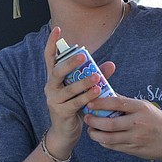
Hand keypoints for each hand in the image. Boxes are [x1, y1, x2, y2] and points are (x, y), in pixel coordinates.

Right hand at [43, 28, 108, 144]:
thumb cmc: (75, 106)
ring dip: (83, 82)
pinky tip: (97, 92)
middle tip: (83, 55)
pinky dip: (86, 97)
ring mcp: (53, 99)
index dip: (52, 43)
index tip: (58, 29)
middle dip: (70, 62)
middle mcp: (50, 86)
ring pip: (68, 88)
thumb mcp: (83, 89)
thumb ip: (95, 76)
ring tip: (97, 77)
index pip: (50, 57)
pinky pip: (74, 102)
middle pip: (57, 71)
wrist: (65, 132)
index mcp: (54, 78)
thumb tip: (111, 64)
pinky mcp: (60, 111)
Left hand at [84, 96, 161, 161]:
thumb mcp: (146, 108)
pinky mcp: (134, 150)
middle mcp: (138, 123)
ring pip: (108, 138)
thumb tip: (107, 93)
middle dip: (93, 121)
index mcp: (141, 108)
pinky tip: (100, 138)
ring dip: (95, 134)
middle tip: (86, 117)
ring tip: (90, 129)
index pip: (117, 103)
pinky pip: (114, 146)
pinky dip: (103, 142)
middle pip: (109, 123)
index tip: (90, 103)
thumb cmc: (159, 122)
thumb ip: (127, 102)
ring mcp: (136, 138)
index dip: (100, 103)